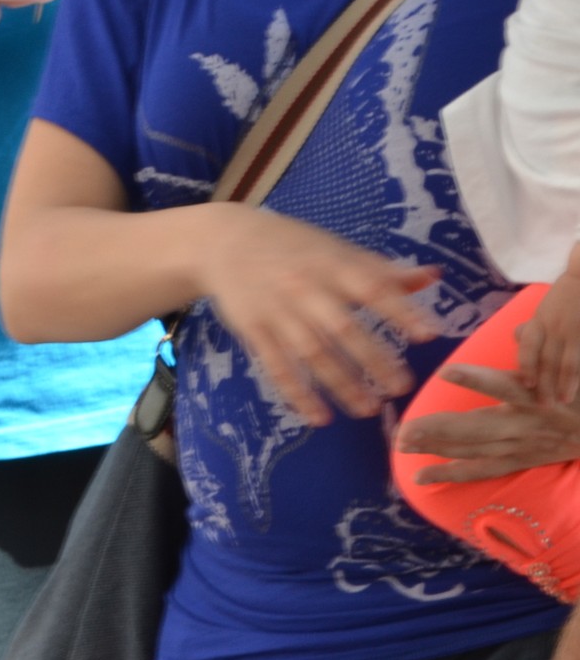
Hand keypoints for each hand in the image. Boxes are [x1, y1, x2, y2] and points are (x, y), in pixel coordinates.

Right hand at [196, 204, 439, 425]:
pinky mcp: (254, 331)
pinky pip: (277, 368)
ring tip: (367, 409)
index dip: (401, 311)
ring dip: (340, 384)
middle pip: (343, 329)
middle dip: (374, 359)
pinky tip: (318, 416)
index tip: (428, 334)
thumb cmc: (292, 246)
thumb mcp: (337, 250)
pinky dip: (297, 394)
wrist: (226, 242)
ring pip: (312, 353)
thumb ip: (381, 269)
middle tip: (402, 387)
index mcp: (333, 265)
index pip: (373, 289)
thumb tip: (433, 276)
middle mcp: (306, 289)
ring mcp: (277, 312)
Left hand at [398, 363, 579, 479]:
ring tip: (402, 444)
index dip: (474, 379)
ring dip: (433, 448)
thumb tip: (520, 328)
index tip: (446, 371)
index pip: (502, 384)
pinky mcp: (518, 462)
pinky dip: (450, 474)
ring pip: (469, 449)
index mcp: (536, 395)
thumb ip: (540, 348)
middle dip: (436, 428)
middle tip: (403, 429)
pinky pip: (480, 471)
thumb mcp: (571, 367)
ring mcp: (518, 446)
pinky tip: (420, 476)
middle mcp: (524, 424)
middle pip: (473, 426)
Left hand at [519, 251, 579, 406]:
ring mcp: (575, 329)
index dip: (527, 368)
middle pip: (547, 360)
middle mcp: (555, 326)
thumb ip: (534, 325)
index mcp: (541, 321)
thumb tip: (516, 336)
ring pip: (569, 360)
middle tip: (543, 405)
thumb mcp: (547, 306)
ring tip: (564, 400)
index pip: (529, 349)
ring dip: (567, 382)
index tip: (527, 386)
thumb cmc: (570, 291)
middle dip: (544, 384)